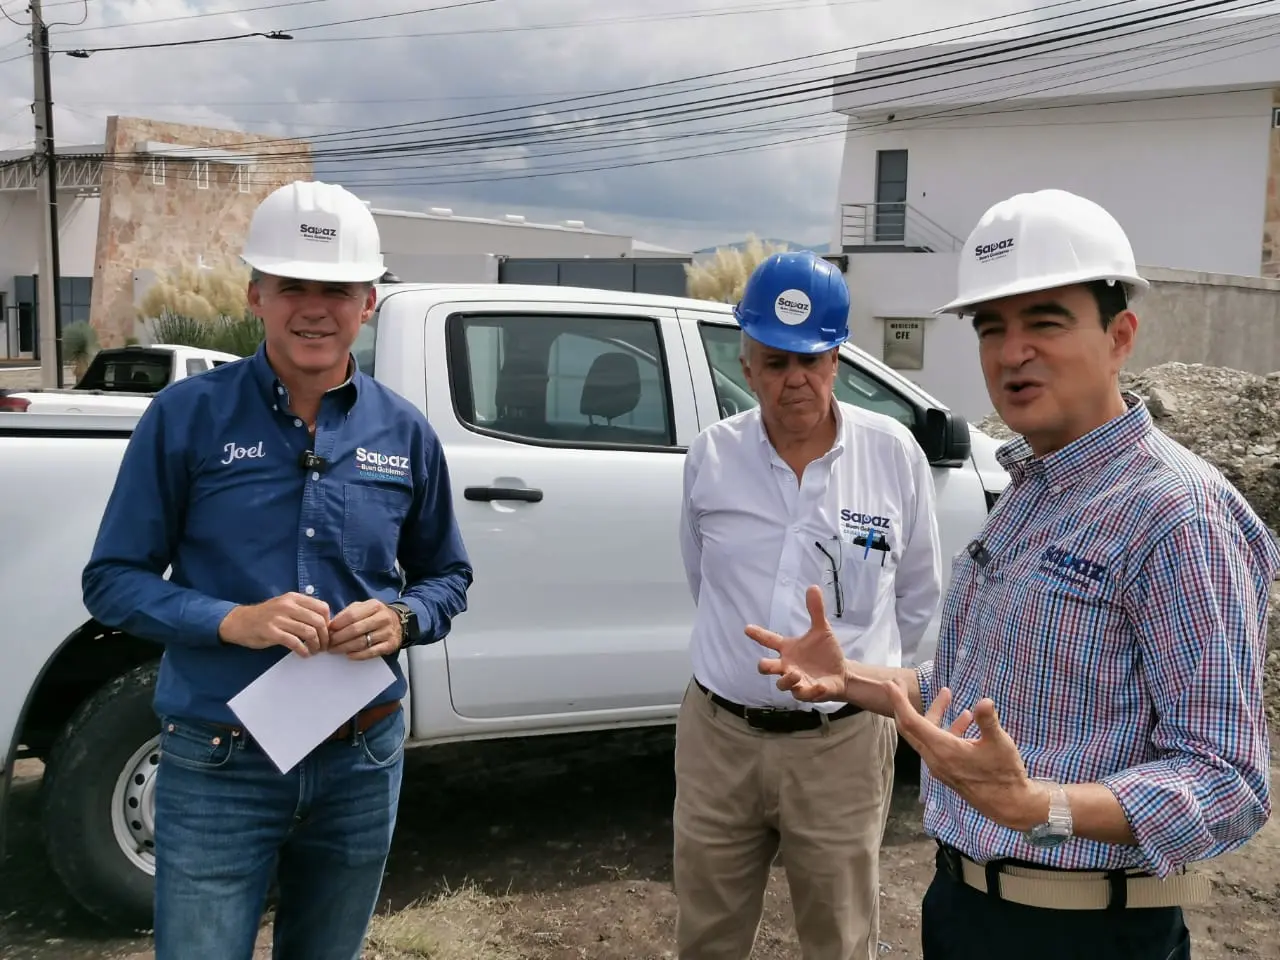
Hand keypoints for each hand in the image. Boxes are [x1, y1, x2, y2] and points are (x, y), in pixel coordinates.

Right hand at [218, 593, 331, 657]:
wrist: (239, 621)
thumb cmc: (265, 615)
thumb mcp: (285, 605)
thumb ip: (302, 610)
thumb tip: (325, 622)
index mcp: (294, 598)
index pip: (322, 607)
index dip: (329, 622)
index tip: (327, 632)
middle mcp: (288, 606)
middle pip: (318, 621)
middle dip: (325, 637)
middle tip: (324, 646)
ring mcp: (279, 618)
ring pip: (309, 632)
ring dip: (316, 645)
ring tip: (315, 651)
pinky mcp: (272, 632)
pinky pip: (295, 642)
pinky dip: (303, 650)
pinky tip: (304, 654)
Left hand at [327, 600, 402, 660]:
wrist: (398, 623)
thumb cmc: (375, 616)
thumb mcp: (363, 607)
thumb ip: (348, 613)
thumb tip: (331, 625)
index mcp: (374, 606)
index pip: (352, 615)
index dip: (338, 624)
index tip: (328, 630)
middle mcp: (383, 618)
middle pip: (355, 629)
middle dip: (339, 638)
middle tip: (328, 643)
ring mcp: (387, 632)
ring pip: (362, 642)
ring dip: (345, 648)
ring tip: (335, 650)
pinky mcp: (390, 645)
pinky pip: (371, 652)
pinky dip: (358, 655)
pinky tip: (349, 655)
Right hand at [747, 585, 847, 700]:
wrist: (840, 674)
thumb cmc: (825, 653)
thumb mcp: (822, 630)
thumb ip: (815, 611)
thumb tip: (813, 587)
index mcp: (788, 649)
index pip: (769, 640)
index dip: (758, 634)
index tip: (747, 628)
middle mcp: (787, 666)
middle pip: (767, 668)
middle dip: (763, 666)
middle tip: (763, 664)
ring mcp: (797, 681)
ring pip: (782, 684)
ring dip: (787, 680)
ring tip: (795, 674)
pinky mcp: (809, 692)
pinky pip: (804, 694)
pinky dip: (810, 691)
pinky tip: (818, 686)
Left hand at [884, 682, 1042, 830]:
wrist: (1009, 806)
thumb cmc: (1004, 774)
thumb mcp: (1000, 744)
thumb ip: (988, 721)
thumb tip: (985, 701)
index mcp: (943, 750)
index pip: (912, 722)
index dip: (899, 701)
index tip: (888, 683)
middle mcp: (935, 758)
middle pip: (909, 727)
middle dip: (903, 704)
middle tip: (899, 682)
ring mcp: (940, 765)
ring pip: (925, 734)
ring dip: (933, 713)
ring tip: (947, 693)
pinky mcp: (948, 769)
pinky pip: (937, 743)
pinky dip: (945, 728)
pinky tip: (966, 718)